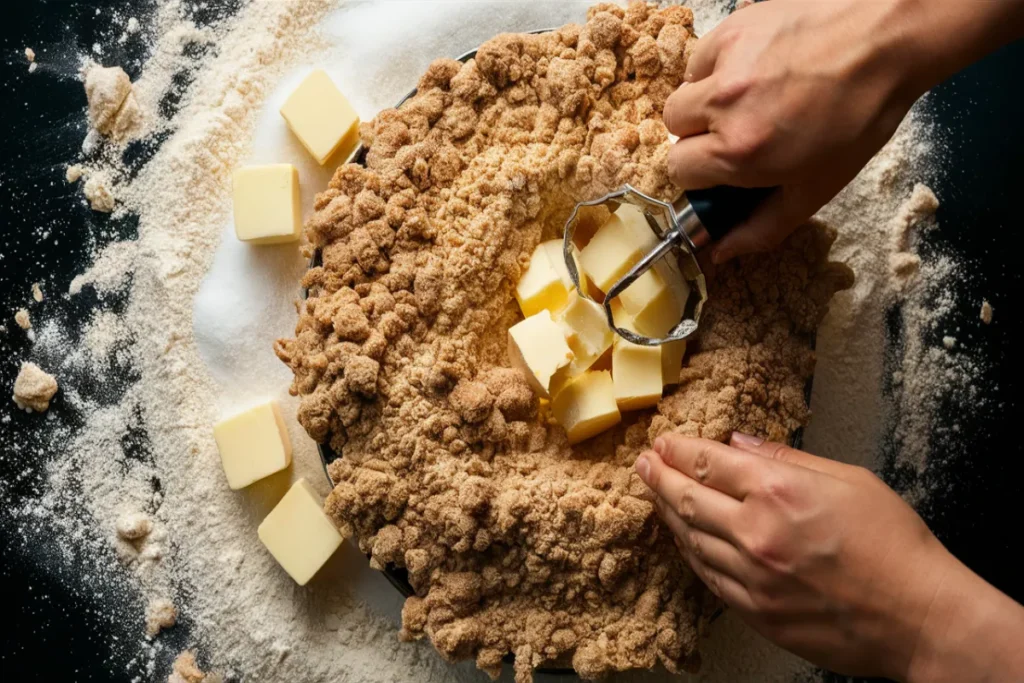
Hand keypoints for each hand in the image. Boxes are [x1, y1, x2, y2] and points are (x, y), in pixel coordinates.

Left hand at [635, 433, 1023, 681]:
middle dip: (659, 477)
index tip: (663, 442)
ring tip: (656, 495)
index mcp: (778, 491)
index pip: (708, 463)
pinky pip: (707, 576)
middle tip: (644, 464)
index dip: (679, 450)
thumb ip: (786, 458)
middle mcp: (756, 532)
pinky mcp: (755, 611)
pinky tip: (683, 539)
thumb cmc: (895, 545)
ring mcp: (751, 576)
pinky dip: (690, 553)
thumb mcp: (848, 478)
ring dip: (667, 514)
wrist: (918, 616)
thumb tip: (741, 442)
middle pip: (687, 498)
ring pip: (691, 539)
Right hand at [664, 0, 1023, 263]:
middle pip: (673, 129)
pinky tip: (751, 69)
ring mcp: (725, 62)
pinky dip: (716, 66)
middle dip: (698, 135)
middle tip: (736, 131)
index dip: (701, 172)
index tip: (724, 166)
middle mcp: (723, 106)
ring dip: (703, 101)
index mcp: (739, 152)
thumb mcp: (815, 188)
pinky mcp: (732, 26)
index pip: (679, 169)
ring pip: (683, 91)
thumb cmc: (859, 117)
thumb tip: (720, 251)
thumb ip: (761, 226)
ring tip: (744, 99)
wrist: (888, 41)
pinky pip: (701, 56)